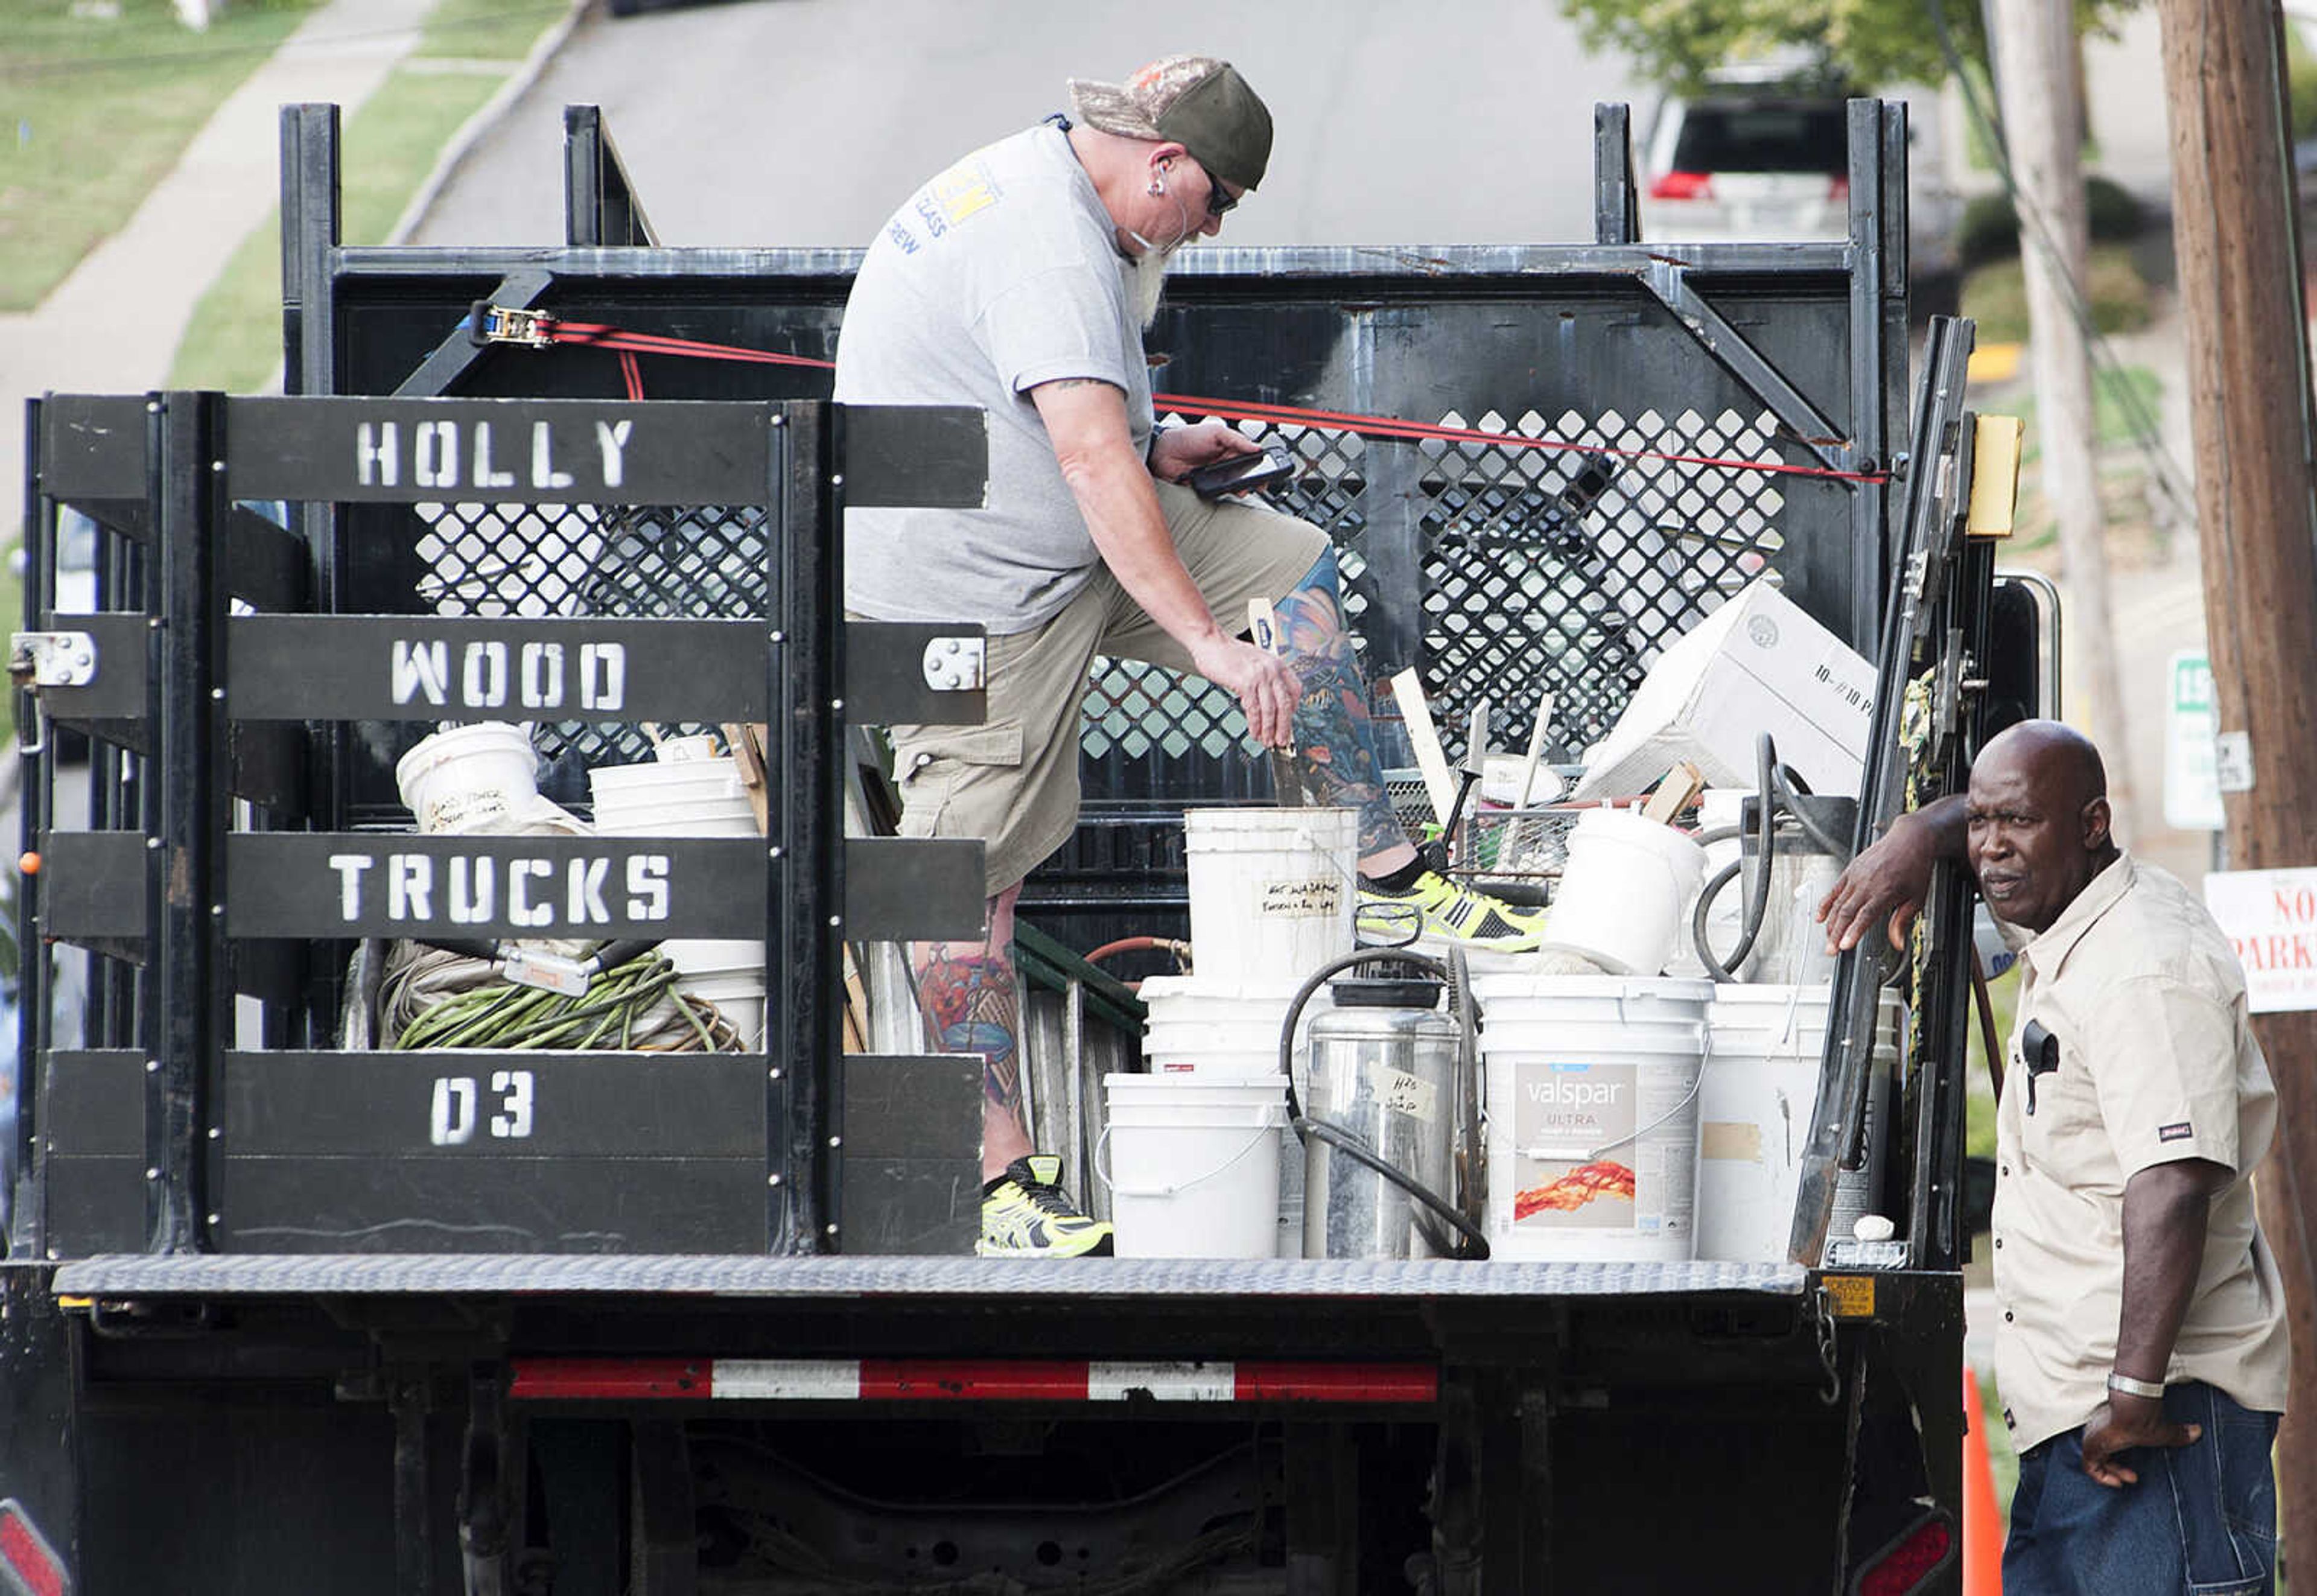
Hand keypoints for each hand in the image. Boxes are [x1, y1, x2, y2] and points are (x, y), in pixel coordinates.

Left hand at [1149, 420, 1259, 483]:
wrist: (1164, 453)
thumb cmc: (1186, 437)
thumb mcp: (1215, 432)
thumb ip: (1236, 439)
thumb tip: (1256, 447)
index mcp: (1229, 447)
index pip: (1250, 456)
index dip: (1260, 464)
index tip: (1268, 470)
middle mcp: (1224, 461)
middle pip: (1245, 473)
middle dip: (1253, 479)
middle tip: (1258, 484)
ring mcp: (1216, 474)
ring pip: (1234, 484)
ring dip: (1240, 488)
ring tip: (1243, 489)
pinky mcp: (1207, 486)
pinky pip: (1220, 492)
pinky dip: (1225, 493)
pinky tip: (1228, 492)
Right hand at [1190, 633, 1301, 747]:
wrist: (1210, 642)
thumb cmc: (1228, 652)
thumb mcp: (1255, 661)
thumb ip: (1264, 677)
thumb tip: (1268, 700)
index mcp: (1277, 664)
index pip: (1295, 689)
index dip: (1294, 708)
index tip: (1289, 721)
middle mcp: (1272, 669)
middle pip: (1285, 704)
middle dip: (1284, 726)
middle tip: (1282, 741)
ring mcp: (1259, 676)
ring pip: (1270, 710)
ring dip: (1269, 730)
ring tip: (1267, 742)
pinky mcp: (1245, 683)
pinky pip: (1254, 709)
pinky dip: (1255, 724)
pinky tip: (1254, 732)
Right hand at [1818, 812, 1937, 953]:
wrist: (1910, 840)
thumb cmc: (1915, 867)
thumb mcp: (1916, 898)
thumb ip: (1902, 921)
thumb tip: (1897, 943)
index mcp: (1885, 892)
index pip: (1864, 916)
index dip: (1852, 932)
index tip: (1844, 946)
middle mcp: (1867, 884)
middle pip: (1846, 913)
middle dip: (1836, 934)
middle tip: (1830, 950)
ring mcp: (1856, 876)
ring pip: (1837, 904)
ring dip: (1830, 923)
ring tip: (1827, 939)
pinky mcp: (1850, 870)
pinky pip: (1834, 890)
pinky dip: (1825, 904)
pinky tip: (1820, 917)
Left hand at [2080, 1395, 2199, 1486]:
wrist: (2133, 1409)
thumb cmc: (2145, 1418)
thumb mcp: (2162, 1432)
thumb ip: (2178, 1434)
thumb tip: (2197, 1431)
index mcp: (2111, 1428)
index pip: (2108, 1448)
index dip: (2117, 1465)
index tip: (2132, 1475)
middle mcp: (2098, 1432)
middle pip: (2100, 1456)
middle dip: (2116, 1469)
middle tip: (2132, 1477)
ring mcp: (2092, 1437)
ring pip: (2093, 1461)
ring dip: (2110, 1473)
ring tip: (2125, 1481)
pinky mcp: (2090, 1444)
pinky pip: (2089, 1466)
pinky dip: (2100, 1476)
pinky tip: (2116, 1482)